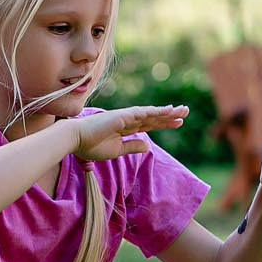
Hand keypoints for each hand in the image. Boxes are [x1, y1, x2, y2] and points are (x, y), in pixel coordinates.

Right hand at [71, 104, 187, 162]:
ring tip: (182, 110)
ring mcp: (126, 117)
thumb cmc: (91, 146)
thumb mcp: (117, 151)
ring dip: (167, 112)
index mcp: (126, 129)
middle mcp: (128, 120)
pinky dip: (155, 112)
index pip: (149, 125)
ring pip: (151, 113)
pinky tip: (167, 111)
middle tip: (186, 112)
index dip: (164, 123)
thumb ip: (132, 147)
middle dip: (170, 115)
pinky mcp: (123, 116)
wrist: (75, 140)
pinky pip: (142, 113)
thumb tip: (148, 145)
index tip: (178, 122)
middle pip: (153, 117)